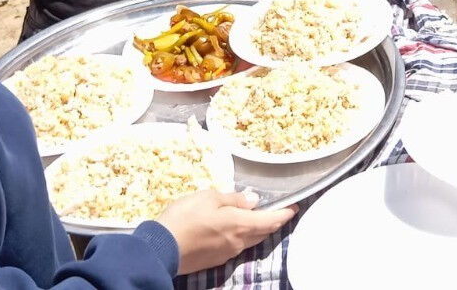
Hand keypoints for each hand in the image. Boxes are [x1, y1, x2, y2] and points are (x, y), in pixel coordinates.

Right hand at [157, 189, 295, 275]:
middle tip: (280, 211)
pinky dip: (243, 236)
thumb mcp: (209, 197)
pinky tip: (236, 229)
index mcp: (240, 224)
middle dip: (274, 222)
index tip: (295, 207)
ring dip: (258, 230)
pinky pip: (237, 246)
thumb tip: (253, 201)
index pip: (271, 221)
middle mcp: (238, 242)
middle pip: (263, 232)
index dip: (285, 214)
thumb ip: (233, 199)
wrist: (162, 248)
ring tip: (260, 218)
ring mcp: (227, 253)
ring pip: (251, 240)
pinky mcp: (216, 259)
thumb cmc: (185, 217)